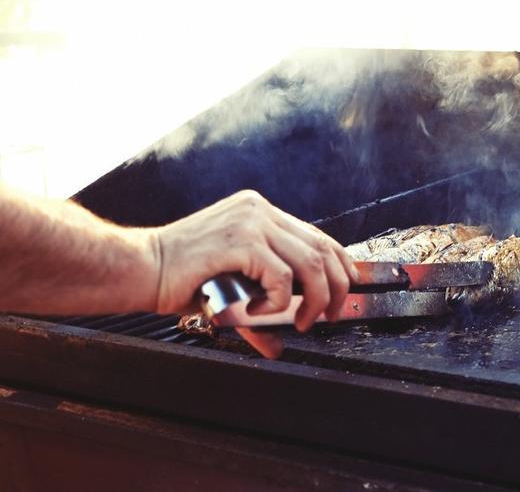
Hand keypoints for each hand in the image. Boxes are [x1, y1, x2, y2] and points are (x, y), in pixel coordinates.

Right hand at [150, 190, 357, 358]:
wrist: (138, 268)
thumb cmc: (178, 277)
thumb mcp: (230, 288)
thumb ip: (259, 305)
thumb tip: (277, 344)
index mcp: (259, 213)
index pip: (317, 236)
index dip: (340, 264)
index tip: (346, 289)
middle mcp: (259, 211)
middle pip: (322, 248)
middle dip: (335, 287)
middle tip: (328, 315)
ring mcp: (251, 222)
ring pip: (309, 263)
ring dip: (313, 299)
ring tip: (300, 320)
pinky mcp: (241, 241)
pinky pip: (281, 276)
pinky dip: (277, 302)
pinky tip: (256, 311)